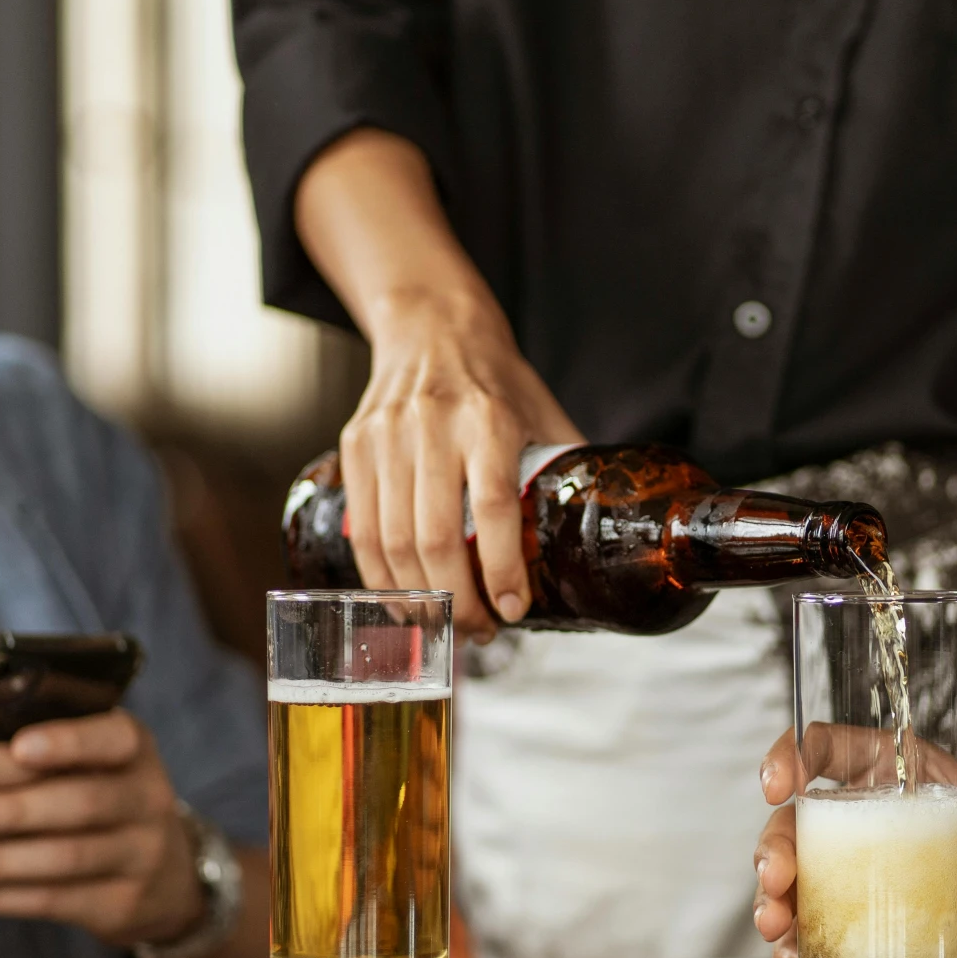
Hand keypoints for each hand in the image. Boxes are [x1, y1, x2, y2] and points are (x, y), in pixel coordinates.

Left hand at [0, 710, 206, 947]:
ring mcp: (142, 853)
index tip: (18, 748)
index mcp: (133, 748)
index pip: (112, 739)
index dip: (67, 743)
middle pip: (83, 802)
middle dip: (13, 810)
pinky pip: (55, 900)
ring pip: (66, 857)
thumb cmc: (93, 794)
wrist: (159, 873)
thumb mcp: (88, 757)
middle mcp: (148, 797)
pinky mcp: (123, 903)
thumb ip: (31, 737)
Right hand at [342, 289, 579, 641]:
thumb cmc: (494, 377)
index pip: (493, 506)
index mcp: (489, 419)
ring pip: (393, 540)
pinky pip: (362, 528)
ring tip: (444, 624)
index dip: (501, 567)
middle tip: (479, 632)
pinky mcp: (356, 447)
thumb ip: (564, 468)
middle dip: (458, 600)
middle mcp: (433, 426)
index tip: (513, 609)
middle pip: (437, 536)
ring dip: (418, 598)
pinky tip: (402, 600)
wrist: (430, 325)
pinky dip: (380, 576)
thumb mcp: (542, 411)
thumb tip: (600, 529)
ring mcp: (387, 436)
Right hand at [750, 730, 956, 957]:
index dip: (793, 755)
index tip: (776, 782)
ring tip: (777, 928)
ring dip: (775, 905)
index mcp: (901, 775)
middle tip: (776, 880)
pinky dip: (801, 954)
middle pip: (798, 825)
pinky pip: (823, 938)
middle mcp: (871, 822)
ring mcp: (869, 879)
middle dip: (774, 850)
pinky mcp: (877, 927)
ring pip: (798, 884)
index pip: (831, 749)